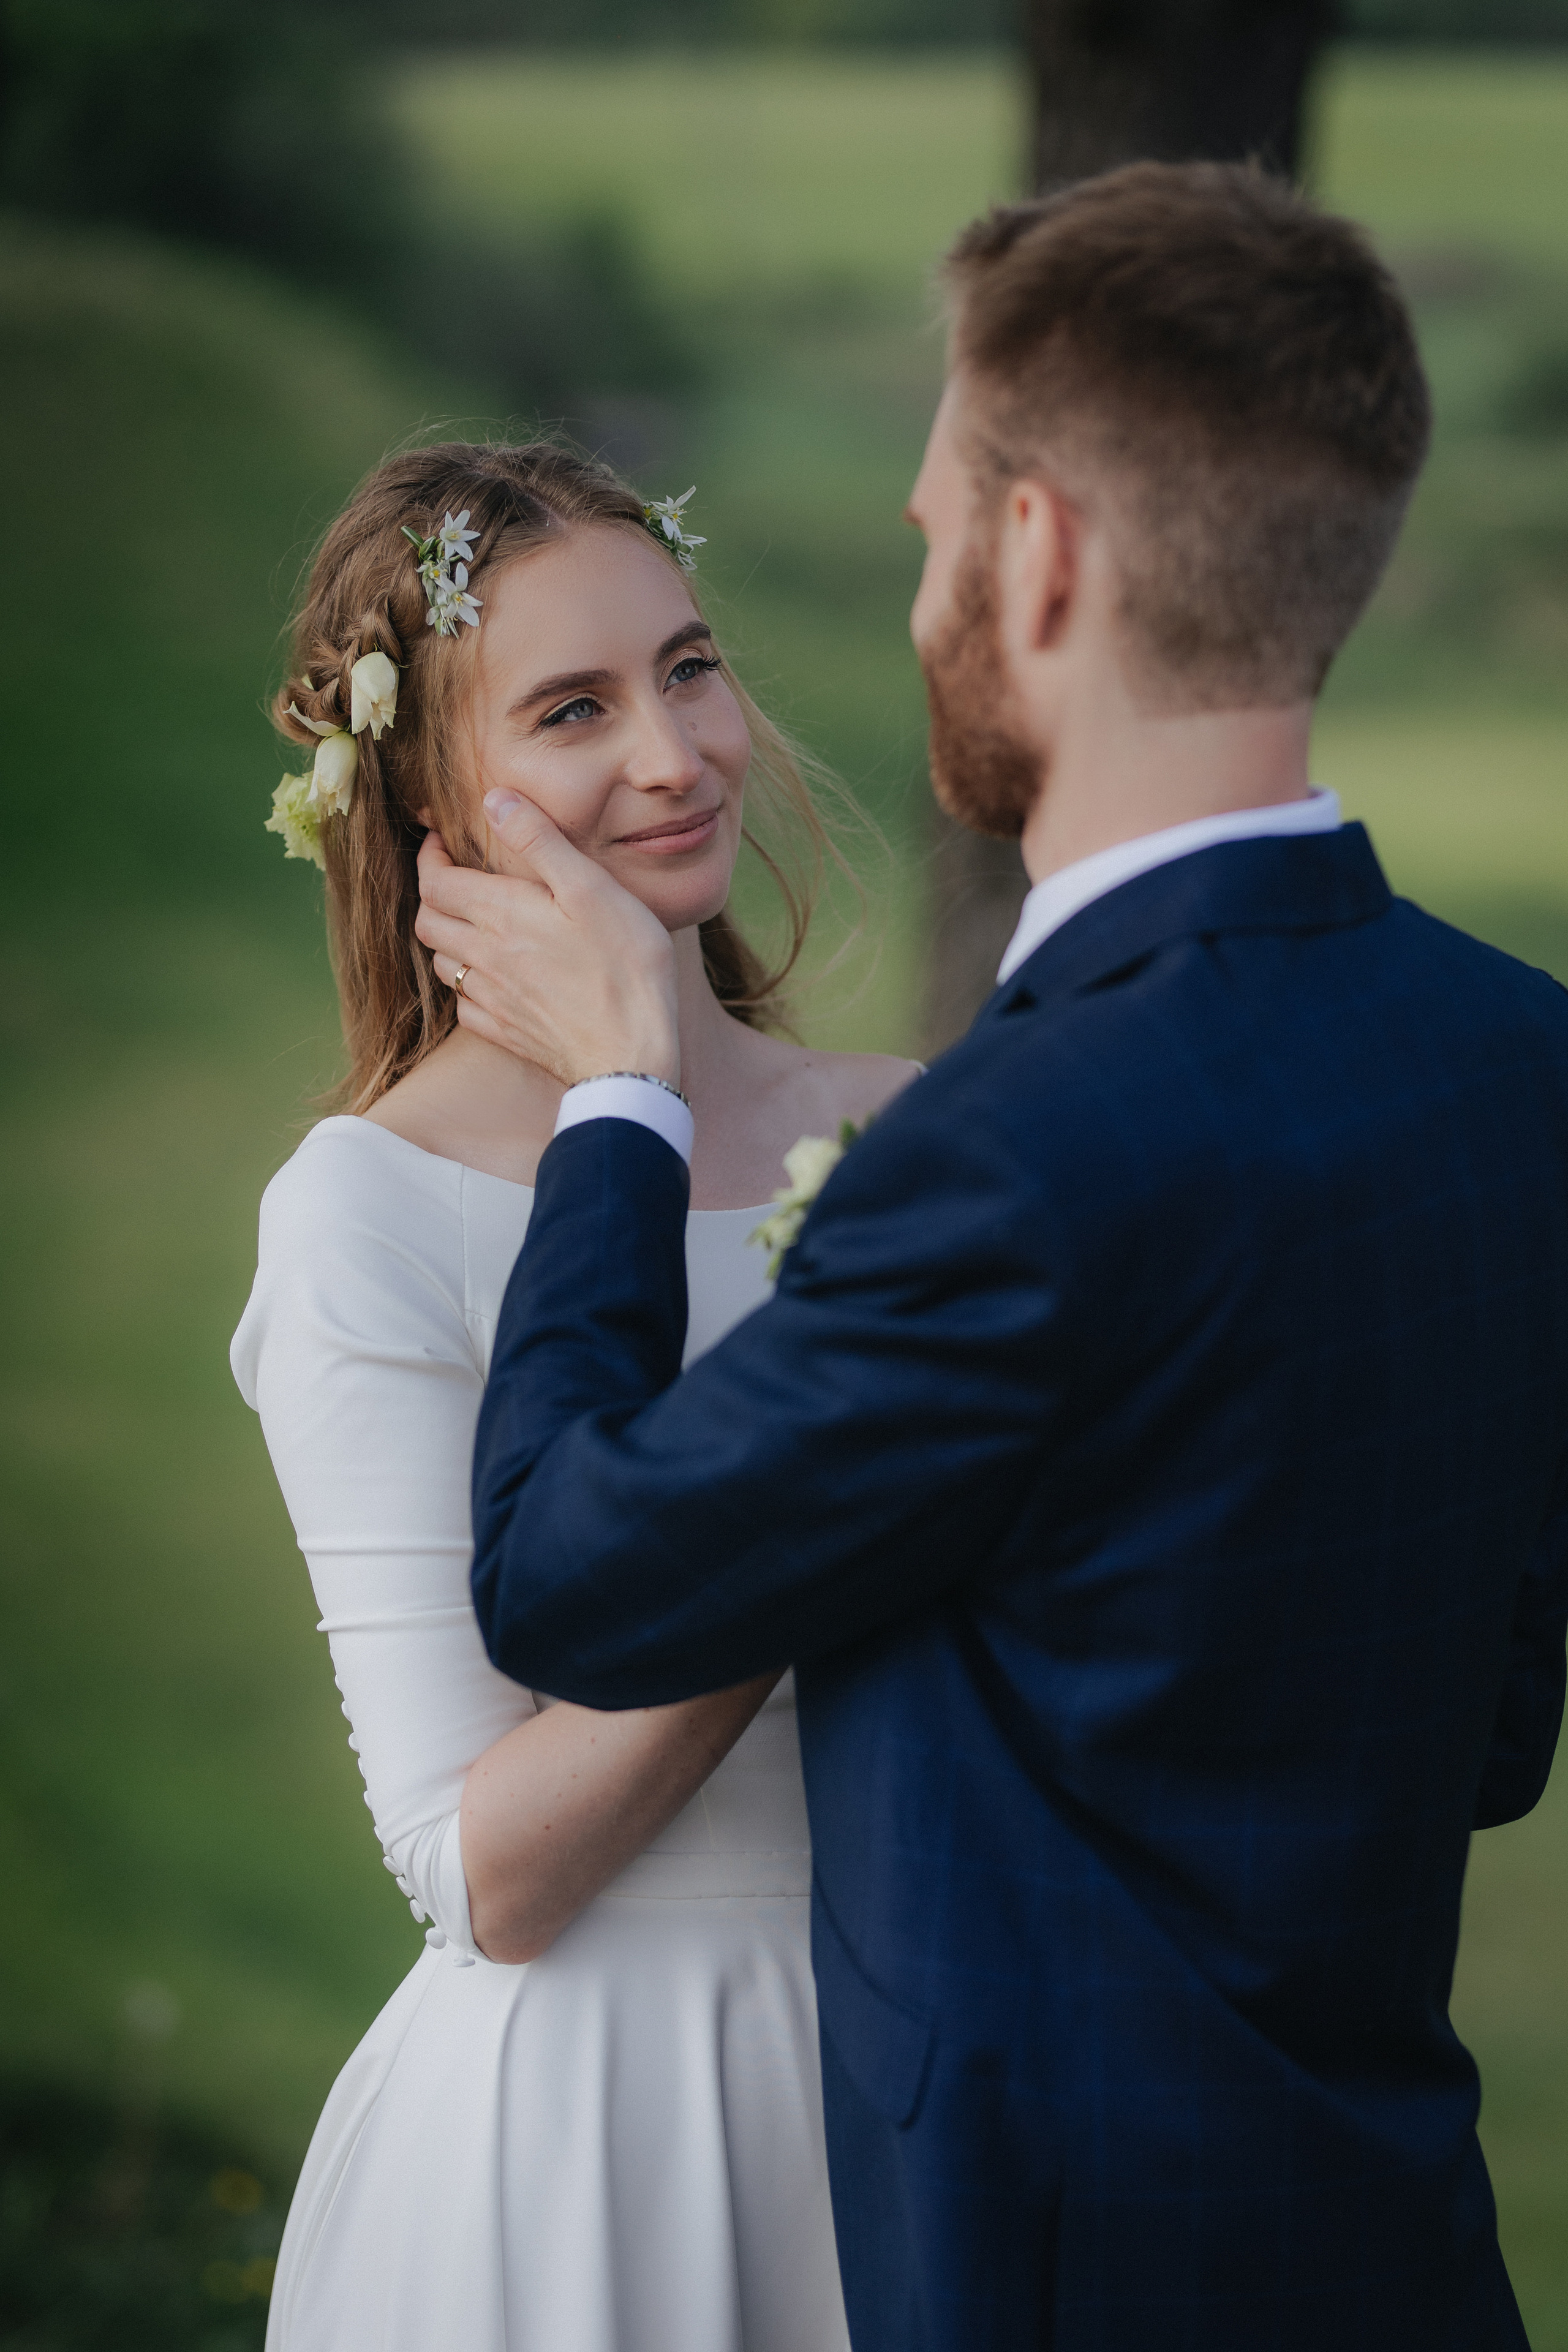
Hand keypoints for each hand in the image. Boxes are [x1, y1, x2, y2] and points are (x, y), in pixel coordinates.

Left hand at [415, 790, 681, 1088]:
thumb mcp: (591, 889)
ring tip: (472, 923)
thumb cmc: (624, 967)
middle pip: (427, 921)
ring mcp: (493, 999)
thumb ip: (540, 841)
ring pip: (443, 963)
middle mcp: (484, 956)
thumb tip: (494, 799)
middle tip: (455, 877)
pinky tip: (491, 979)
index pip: (434, 880)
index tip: (440, 840)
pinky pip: (464, 1006)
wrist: (632, 1055)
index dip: (430, 855)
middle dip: (433, 893)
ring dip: (446, 938)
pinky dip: (466, 985)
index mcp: (500, 915)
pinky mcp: (507, 1033)